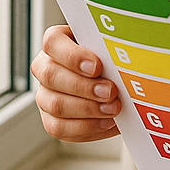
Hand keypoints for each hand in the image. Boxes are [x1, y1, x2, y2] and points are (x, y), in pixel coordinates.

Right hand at [30, 24, 121, 141]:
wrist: (117, 84)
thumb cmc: (112, 60)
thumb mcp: (112, 48)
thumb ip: (112, 48)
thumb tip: (125, 55)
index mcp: (58, 42)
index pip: (53, 42)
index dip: (73, 56)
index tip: (97, 66)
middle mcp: (45, 67)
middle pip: (51, 76)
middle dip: (84, 86)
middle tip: (111, 91)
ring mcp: (45, 95)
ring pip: (55, 104)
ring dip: (87, 109)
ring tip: (113, 108)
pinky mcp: (51, 119)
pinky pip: (60, 127)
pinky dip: (87, 126)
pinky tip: (107, 122)